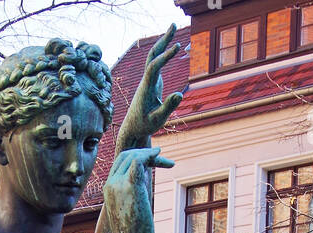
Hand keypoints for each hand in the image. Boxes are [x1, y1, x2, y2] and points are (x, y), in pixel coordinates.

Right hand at [104, 146, 173, 232]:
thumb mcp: (131, 209)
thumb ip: (135, 192)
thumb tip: (145, 181)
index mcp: (108, 189)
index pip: (120, 163)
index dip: (136, 158)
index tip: (153, 162)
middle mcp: (110, 184)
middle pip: (125, 156)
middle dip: (144, 153)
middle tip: (161, 158)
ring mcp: (118, 184)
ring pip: (133, 156)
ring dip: (150, 155)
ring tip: (166, 161)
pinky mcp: (130, 186)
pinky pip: (138, 160)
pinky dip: (150, 155)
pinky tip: (159, 154)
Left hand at [118, 24, 182, 148]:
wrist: (133, 128)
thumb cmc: (144, 125)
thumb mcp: (157, 120)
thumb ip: (168, 107)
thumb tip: (180, 94)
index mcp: (146, 88)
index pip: (154, 66)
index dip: (165, 56)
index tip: (177, 47)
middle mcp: (146, 80)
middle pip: (153, 54)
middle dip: (163, 40)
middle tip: (174, 25)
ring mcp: (149, 80)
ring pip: (155, 57)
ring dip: (164, 43)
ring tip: (174, 28)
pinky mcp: (152, 82)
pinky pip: (158, 63)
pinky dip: (165, 53)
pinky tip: (172, 46)